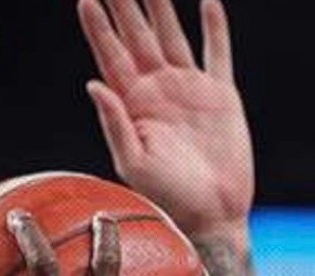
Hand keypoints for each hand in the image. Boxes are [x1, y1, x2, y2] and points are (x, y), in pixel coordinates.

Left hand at [79, 0, 251, 242]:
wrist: (212, 215)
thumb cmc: (168, 198)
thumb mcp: (133, 164)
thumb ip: (115, 124)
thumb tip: (93, 83)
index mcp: (133, 105)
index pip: (111, 56)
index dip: (99, 27)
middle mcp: (158, 90)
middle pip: (138, 36)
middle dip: (126, 4)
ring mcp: (189, 89)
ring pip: (173, 35)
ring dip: (162, 5)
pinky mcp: (221, 95)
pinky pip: (217, 53)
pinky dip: (215, 27)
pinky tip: (207, 1)